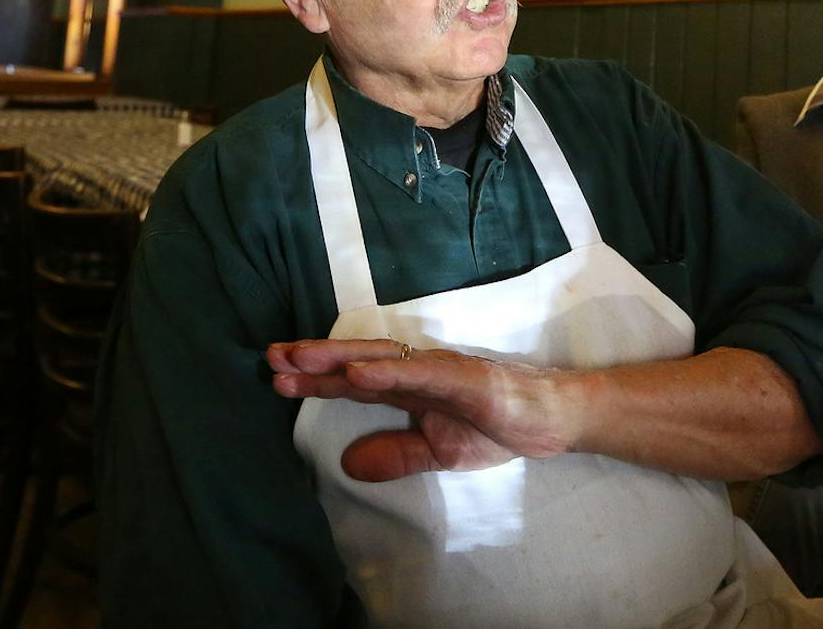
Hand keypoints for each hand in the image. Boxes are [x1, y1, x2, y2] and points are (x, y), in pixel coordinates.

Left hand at [268, 339, 577, 481]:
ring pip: (381, 359)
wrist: (552, 419)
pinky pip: (419, 373)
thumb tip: (348, 465)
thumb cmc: (498, 426)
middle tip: (271, 357)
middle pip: (357, 362)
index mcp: (411, 388)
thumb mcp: (437, 451)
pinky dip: (386, 370)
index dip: (315, 380)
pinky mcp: (464, 377)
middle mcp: (418, 371)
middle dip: (314, 360)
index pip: (354, 382)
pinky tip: (357, 372)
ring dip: (339, 358)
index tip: (275, 376)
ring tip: (301, 359)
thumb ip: (395, 455)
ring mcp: (440, 370)